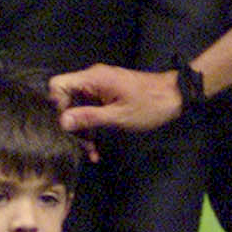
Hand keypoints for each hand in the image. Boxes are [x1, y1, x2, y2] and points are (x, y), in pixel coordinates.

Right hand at [52, 64, 184, 139]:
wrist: (176, 96)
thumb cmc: (149, 105)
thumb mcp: (118, 116)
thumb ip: (89, 117)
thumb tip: (61, 121)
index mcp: (93, 78)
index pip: (58, 85)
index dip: (56, 105)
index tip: (64, 127)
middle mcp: (93, 79)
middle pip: (67, 99)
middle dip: (70, 124)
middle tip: (78, 146)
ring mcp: (100, 87)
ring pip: (79, 108)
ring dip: (82, 130)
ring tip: (90, 152)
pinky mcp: (108, 95)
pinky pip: (91, 109)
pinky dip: (92, 126)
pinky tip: (95, 148)